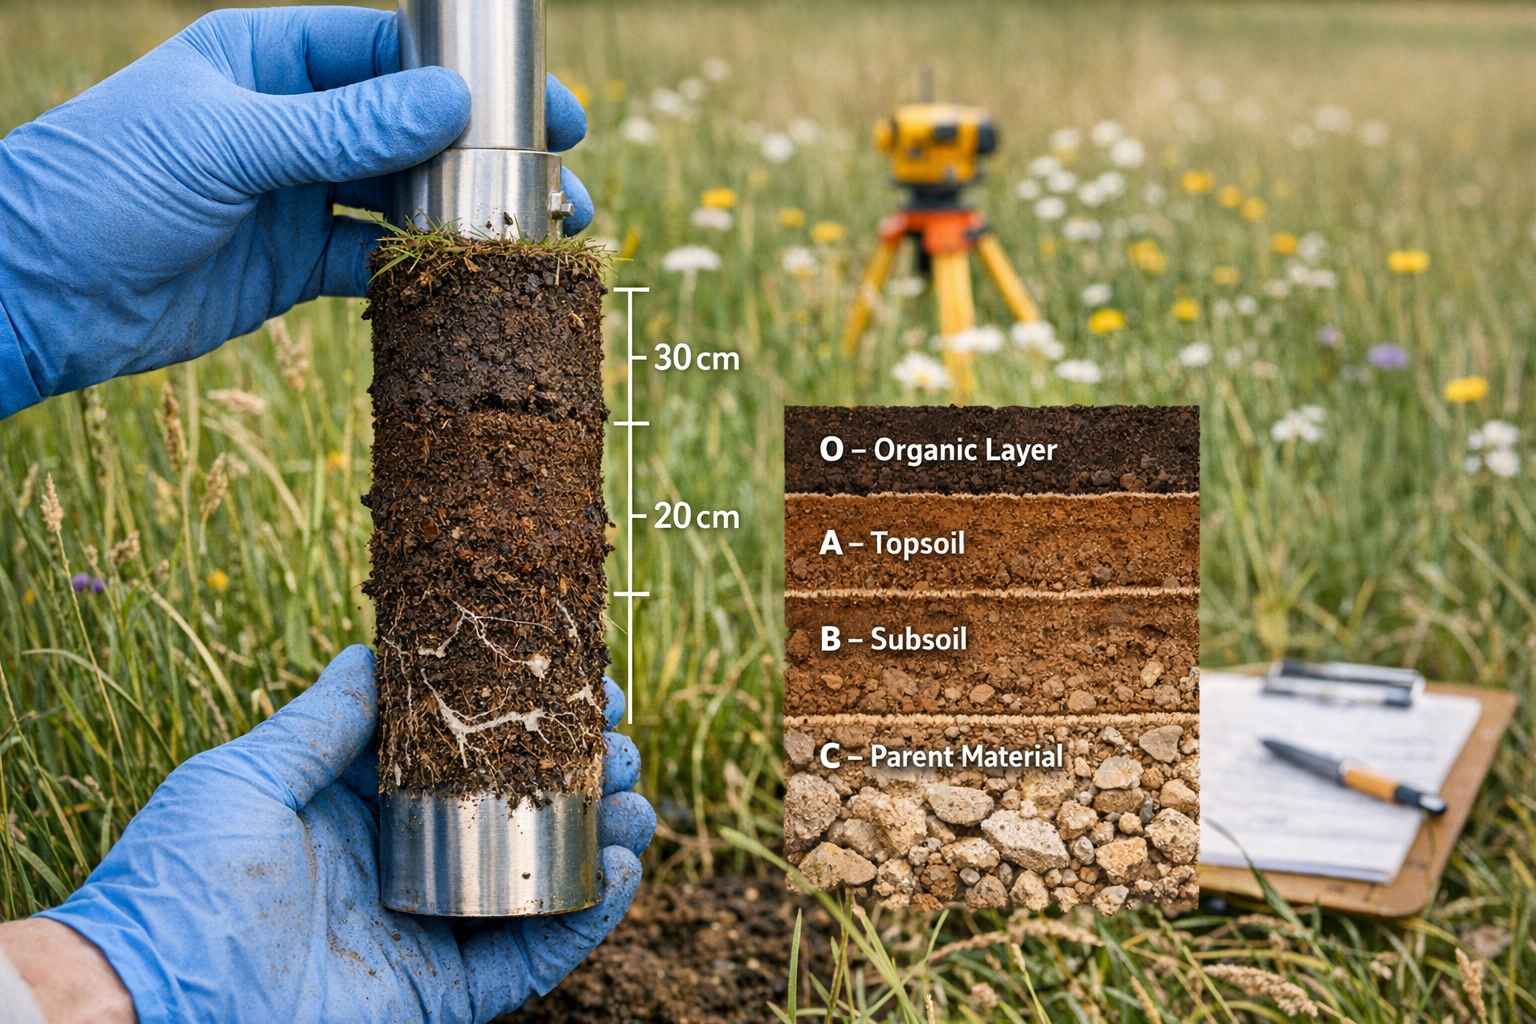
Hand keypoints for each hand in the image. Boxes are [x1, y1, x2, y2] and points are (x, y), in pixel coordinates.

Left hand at [0, 5, 594, 418]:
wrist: (40, 294)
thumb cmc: (107, 184)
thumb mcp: (228, 141)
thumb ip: (343, 126)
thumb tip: (450, 102)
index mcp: (268, 59)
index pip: (386, 53)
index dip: (464, 78)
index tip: (536, 104)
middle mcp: (289, 120)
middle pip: (409, 127)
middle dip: (483, 152)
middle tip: (559, 176)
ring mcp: (294, 193)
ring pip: (400, 196)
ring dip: (462, 215)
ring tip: (534, 235)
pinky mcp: (292, 263)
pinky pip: (372, 261)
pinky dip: (418, 271)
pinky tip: (468, 281)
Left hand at [30, 645, 653, 1023]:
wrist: (157, 1003)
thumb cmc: (180, 883)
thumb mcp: (246, 779)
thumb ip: (319, 724)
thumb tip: (367, 652)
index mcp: (359, 808)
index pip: (464, 754)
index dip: (524, 719)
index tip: (578, 684)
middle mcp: (405, 864)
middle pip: (517, 812)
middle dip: (581, 775)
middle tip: (624, 744)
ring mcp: (428, 929)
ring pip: (538, 880)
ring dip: (598, 840)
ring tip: (637, 804)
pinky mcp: (443, 993)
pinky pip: (531, 957)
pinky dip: (583, 919)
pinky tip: (616, 872)